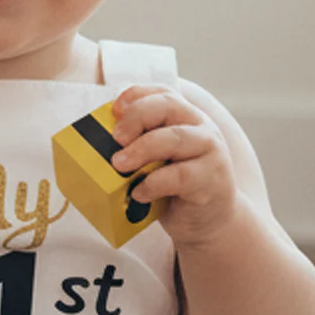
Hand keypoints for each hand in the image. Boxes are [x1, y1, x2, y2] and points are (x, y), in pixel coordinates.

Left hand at [109, 85, 239, 246]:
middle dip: (137, 117)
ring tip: (119, 165)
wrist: (212, 221)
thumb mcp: (157, 162)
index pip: (162, 93)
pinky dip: (154, 183)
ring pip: (175, 138)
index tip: (114, 110)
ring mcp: (210, 151)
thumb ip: (140, 148)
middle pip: (168, 106)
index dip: (136, 96)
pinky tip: (139, 193)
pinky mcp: (210, 179)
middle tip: (116, 138)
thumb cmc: (177, 189)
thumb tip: (102, 147)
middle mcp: (200, 127)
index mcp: (185, 118)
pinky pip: (180, 176)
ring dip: (142, 149)